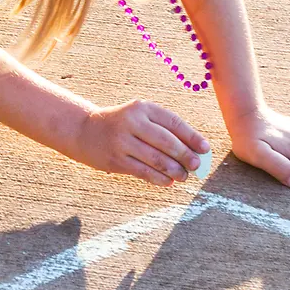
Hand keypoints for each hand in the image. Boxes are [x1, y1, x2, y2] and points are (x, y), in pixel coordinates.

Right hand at [65, 99, 210, 186]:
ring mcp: (122, 142)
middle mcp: (131, 122)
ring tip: (184, 176)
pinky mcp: (116, 160)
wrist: (84, 131)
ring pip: (156, 159)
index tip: (205, 149)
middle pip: (166, 142)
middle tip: (196, 166)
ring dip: (175, 170)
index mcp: (141, 108)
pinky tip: (168, 181)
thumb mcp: (139, 116)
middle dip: (185, 156)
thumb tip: (194, 150)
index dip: (192, 137)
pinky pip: (144, 172)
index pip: (173, 122)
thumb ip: (164, 129)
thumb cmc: (121, 124)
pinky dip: (160, 178)